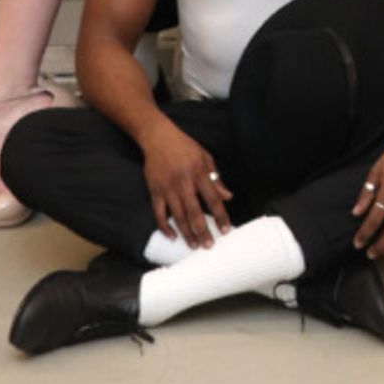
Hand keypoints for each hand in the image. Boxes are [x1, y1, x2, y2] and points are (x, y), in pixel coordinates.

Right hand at [141, 119, 232, 247]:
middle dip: (203, 230)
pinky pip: (159, 213)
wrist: (158, 137)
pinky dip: (165, 226)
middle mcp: (184, 182)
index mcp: (199, 173)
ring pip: (178, 215)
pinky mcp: (154, 190)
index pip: (213, 199)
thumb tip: (228, 197)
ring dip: (187, 232)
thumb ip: (216, 178)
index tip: (226, 230)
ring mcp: (168, 188)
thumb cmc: (185, 147)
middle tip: (209, 246)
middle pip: (195, 211)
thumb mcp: (205, 157)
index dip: (220, 216)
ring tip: (194, 245)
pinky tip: (172, 236)